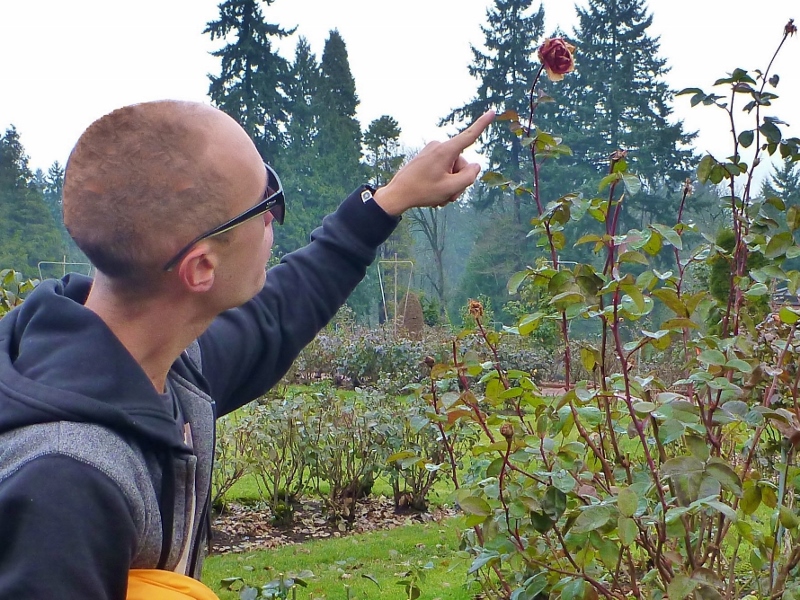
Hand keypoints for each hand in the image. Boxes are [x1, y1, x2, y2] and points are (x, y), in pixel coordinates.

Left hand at [373, 110, 494, 215]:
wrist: (397, 194)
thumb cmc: (422, 191)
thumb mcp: (451, 188)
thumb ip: (469, 177)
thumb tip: (475, 166)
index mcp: (445, 151)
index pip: (469, 135)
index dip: (483, 124)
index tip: (492, 111)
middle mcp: (439, 147)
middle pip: (462, 164)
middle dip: (459, 181)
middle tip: (448, 196)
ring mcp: (432, 151)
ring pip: (453, 169)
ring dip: (451, 185)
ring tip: (440, 197)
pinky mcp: (428, 157)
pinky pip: (444, 169)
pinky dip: (443, 182)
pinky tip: (435, 193)